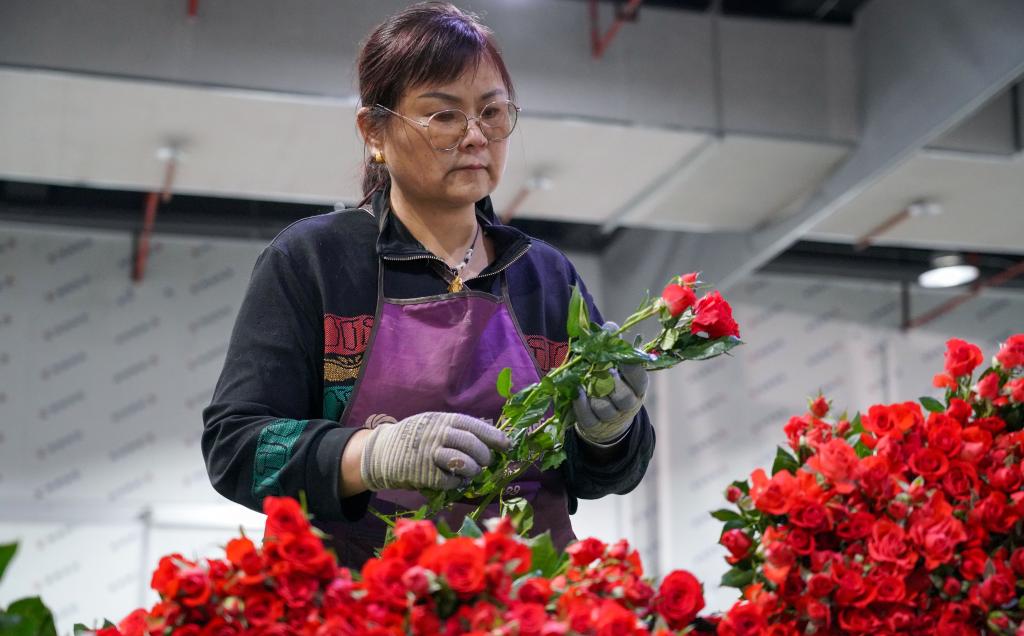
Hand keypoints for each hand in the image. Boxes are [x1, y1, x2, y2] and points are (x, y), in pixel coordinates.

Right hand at [359, 412, 509, 490]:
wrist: (380, 452)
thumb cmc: (415, 439)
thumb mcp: (434, 424)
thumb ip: (457, 429)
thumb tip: (490, 437)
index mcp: (443, 419)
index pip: (475, 426)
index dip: (494, 436)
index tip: (506, 445)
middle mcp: (438, 433)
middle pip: (472, 444)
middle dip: (484, 456)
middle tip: (485, 463)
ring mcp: (429, 453)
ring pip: (464, 463)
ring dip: (472, 470)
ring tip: (471, 472)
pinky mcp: (422, 472)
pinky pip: (449, 481)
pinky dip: (456, 483)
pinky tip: (455, 481)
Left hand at [572, 322, 648, 445]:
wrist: (607, 418)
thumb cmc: (612, 381)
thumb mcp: (616, 364)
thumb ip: (613, 345)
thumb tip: (610, 326)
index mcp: (638, 387)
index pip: (640, 379)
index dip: (630, 369)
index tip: (619, 359)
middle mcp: (629, 404)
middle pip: (623, 397)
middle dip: (609, 383)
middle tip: (600, 371)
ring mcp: (612, 418)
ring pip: (604, 408)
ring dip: (593, 394)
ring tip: (586, 382)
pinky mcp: (595, 426)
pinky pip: (588, 418)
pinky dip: (581, 405)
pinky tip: (577, 392)